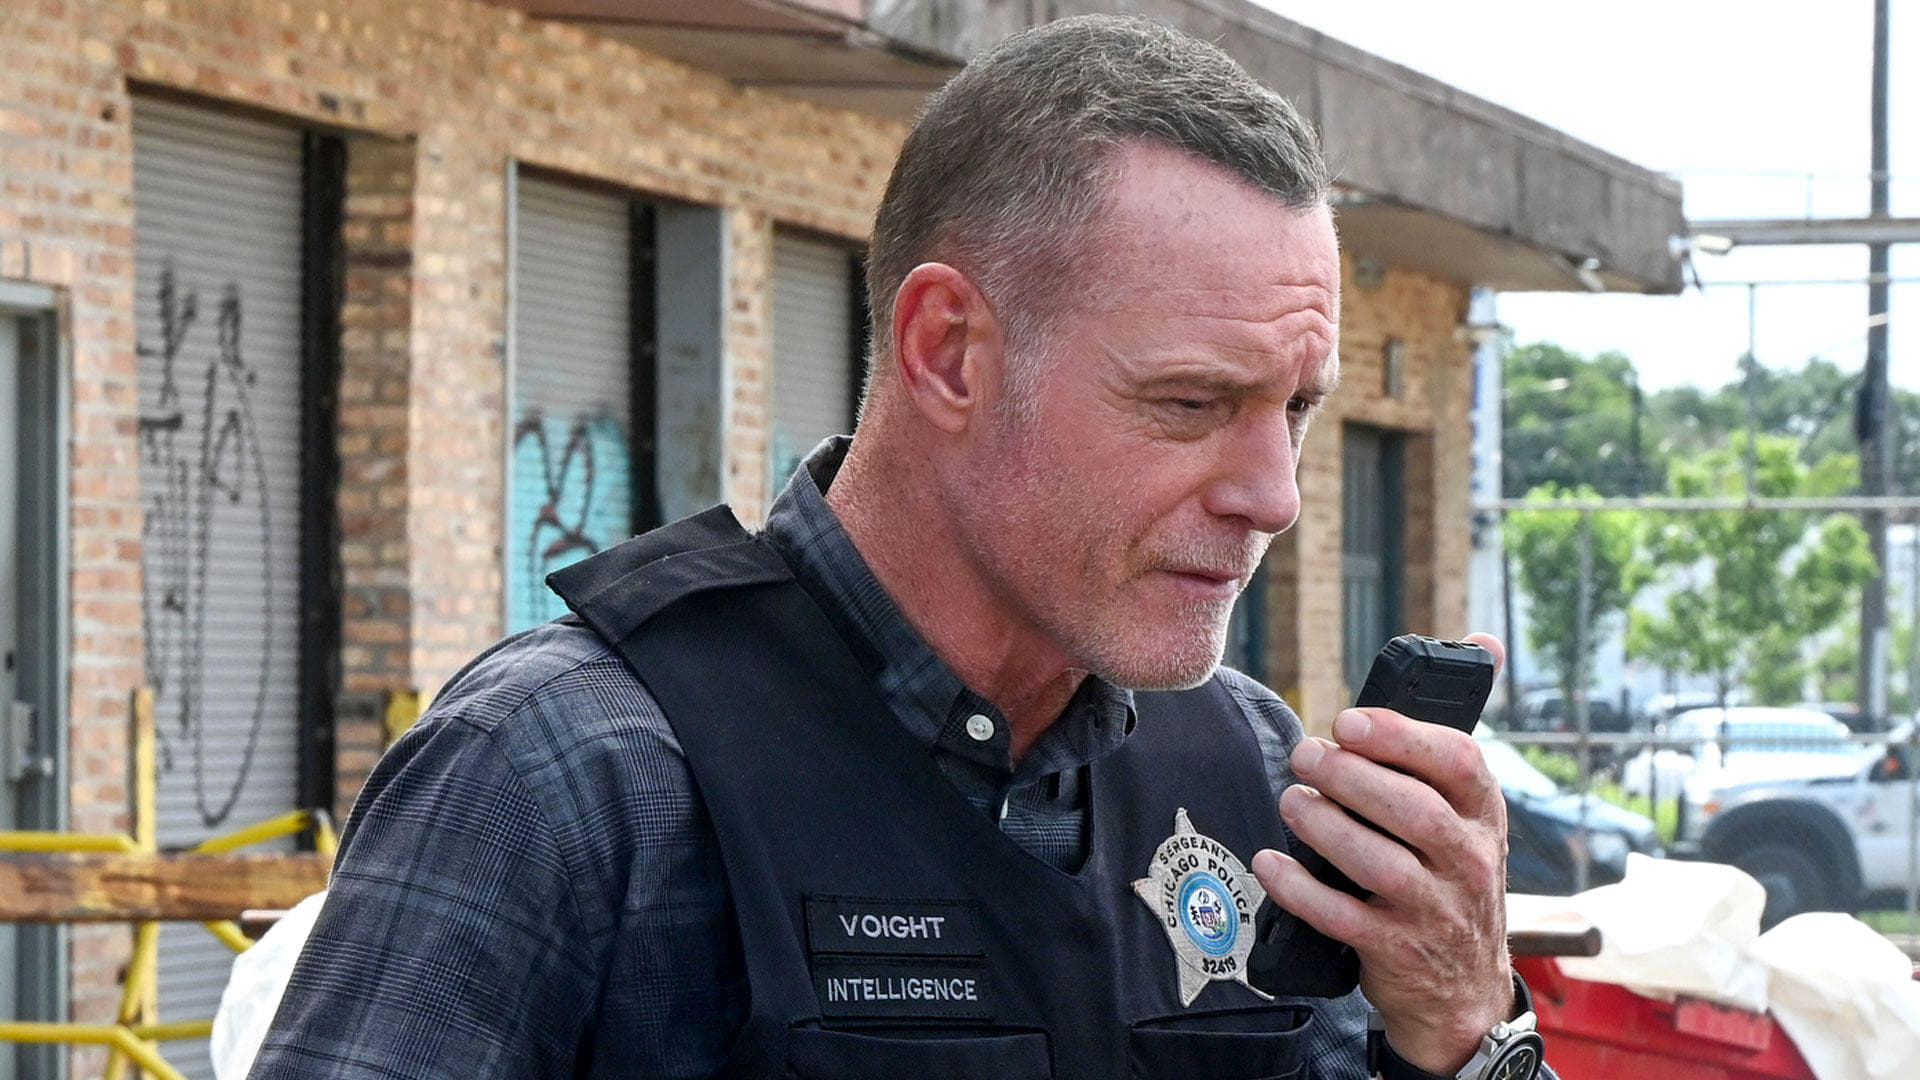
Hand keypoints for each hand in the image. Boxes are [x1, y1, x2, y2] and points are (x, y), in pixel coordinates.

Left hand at [1250, 632, 1512, 1074]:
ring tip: (1290, 800)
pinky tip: (1270, 862)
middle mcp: (1469, 862)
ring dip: (1326, 827)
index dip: (1400, 737)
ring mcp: (1435, 911)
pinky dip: (1300, 889)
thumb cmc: (1451, 875)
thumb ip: (1452, 734)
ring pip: (1380, 864)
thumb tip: (1483, 642)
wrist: (1462, 991)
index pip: (1458, 762)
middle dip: (1350, 777)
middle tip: (1304, 755)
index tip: (1349, 721)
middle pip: (1413, 811)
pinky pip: (1342, 917)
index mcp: (1483, 814)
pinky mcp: (1395, 950)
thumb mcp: (1468, 810)